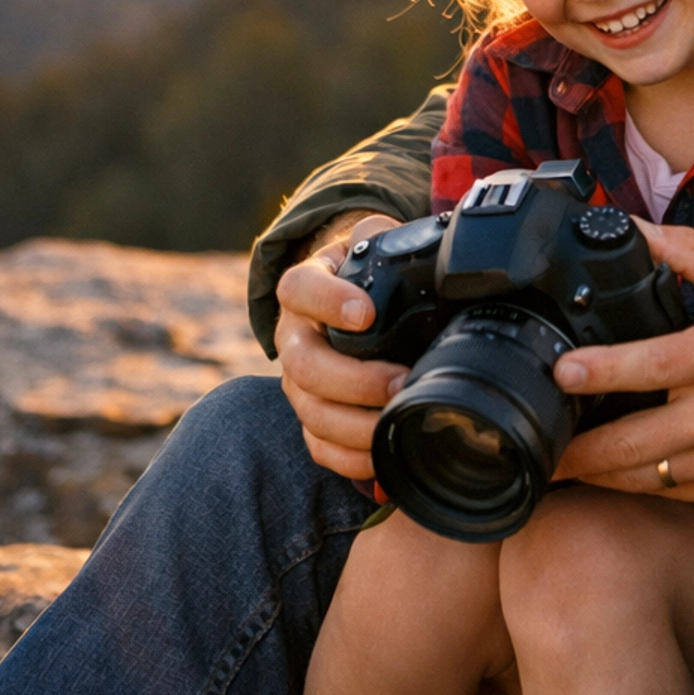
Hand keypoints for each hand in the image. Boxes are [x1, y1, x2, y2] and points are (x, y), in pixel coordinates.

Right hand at [275, 211, 406, 480]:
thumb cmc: (366, 276)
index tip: (366, 313)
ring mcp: (299, 383)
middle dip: (353, 380)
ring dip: (356, 424)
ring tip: (398, 418)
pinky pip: (319, 447)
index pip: (299, 289)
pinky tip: (384, 453)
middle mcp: (294, 337)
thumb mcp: (371, 246)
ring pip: (310, 413)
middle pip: (303, 365)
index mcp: (304, 289)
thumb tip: (396, 238)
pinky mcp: (312, 418)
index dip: (328, 303)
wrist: (349, 305)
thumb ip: (381, 236)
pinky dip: (351, 458)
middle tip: (400, 379)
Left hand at [553, 224, 693, 499]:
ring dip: (592, 474)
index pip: (655, 366)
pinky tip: (596, 476)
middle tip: (534, 439)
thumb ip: (686, 251)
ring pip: (643, 477)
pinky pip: (664, 493)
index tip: (563, 371)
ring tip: (550, 462)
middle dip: (579, 448)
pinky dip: (626, 487)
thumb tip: (630, 228)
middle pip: (636, 440)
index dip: (604, 370)